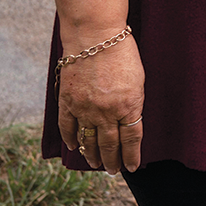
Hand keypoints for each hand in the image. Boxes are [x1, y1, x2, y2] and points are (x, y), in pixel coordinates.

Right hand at [56, 30, 144, 174]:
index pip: (132, 139)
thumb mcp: (138, 80)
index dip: (132, 156)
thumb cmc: (122, 52)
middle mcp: (106, 112)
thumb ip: (133, 103)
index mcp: (128, 106)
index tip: (132, 167)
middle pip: (110, 144)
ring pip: (88, 140)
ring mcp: (85, 108)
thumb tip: (129, 121)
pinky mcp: (68, 101)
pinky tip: (74, 146)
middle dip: (112, 161)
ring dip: (92, 154)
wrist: (94, 34)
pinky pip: (68, 127)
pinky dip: (71, 138)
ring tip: (95, 164)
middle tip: (112, 171)